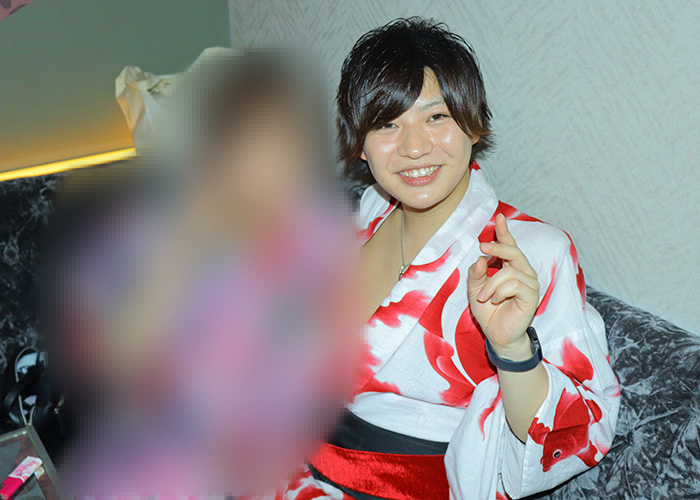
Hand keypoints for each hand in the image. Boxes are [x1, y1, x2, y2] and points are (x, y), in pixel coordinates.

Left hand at [467, 214, 539, 356]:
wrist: (497, 334)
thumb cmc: (489, 311)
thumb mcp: (475, 290)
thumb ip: (476, 274)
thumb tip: (480, 259)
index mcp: (511, 268)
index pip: (510, 246)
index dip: (505, 232)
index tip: (499, 217)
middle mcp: (523, 272)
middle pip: (513, 251)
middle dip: (497, 247)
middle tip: (482, 247)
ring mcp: (530, 283)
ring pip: (510, 271)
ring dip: (492, 283)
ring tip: (486, 297)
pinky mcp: (532, 295)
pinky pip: (515, 284)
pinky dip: (500, 291)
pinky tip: (496, 300)